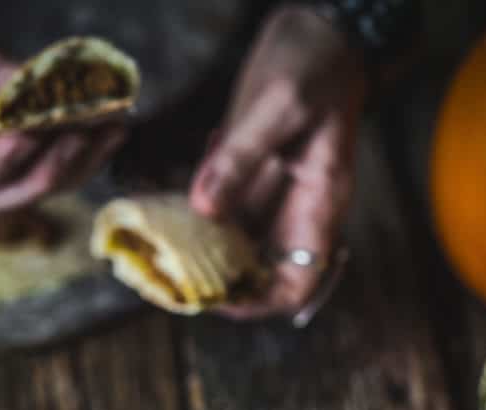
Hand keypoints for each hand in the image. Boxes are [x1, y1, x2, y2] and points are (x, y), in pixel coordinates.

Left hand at [189, 4, 367, 318]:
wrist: (318, 31)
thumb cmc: (311, 64)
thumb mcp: (277, 104)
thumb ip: (240, 157)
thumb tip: (203, 208)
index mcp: (319, 206)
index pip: (297, 284)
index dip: (260, 303)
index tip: (216, 299)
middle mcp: (299, 214)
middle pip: (263, 276)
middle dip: (222, 283)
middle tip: (174, 277)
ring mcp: (277, 200)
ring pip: (240, 251)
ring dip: (204, 254)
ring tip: (165, 249)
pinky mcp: (255, 182)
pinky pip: (227, 218)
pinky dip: (200, 220)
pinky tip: (176, 204)